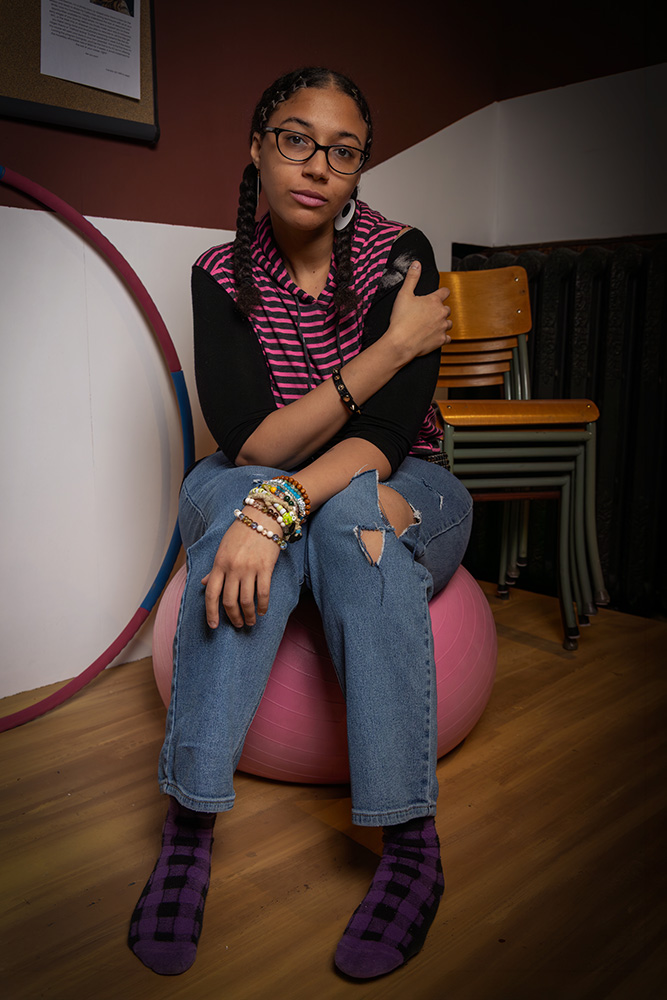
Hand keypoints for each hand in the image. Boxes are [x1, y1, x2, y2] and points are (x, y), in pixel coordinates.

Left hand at [201, 509, 281, 628]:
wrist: (262, 517)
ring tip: (251, 621)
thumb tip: (203, 583)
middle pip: (229, 601)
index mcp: (219, 563)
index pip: (211, 594)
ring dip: (248, 615)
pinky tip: (262, 611)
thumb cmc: (241, 533)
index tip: (213, 625)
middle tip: (238, 625)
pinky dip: (262, 606)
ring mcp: (249, 569)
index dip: (211, 613)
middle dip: (233, 617)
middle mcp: (232, 568)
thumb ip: (214, 569)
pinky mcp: (265, 568)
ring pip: (246, 601)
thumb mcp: (222, 549)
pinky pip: (263, 593)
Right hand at [385, 260, 451, 361]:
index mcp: (434, 301)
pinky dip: (443, 337)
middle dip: (440, 310)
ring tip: (432, 325)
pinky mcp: (441, 340)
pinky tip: (435, 336)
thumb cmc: (401, 320)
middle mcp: (441, 313)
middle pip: (447, 309)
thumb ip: (412, 278)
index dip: (442, 292)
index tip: (440, 294)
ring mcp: (442, 327)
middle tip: (429, 313)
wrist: (401, 343)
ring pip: (449, 323)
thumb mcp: (404, 294)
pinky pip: (448, 338)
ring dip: (443, 323)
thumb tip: (416, 264)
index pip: (445, 292)